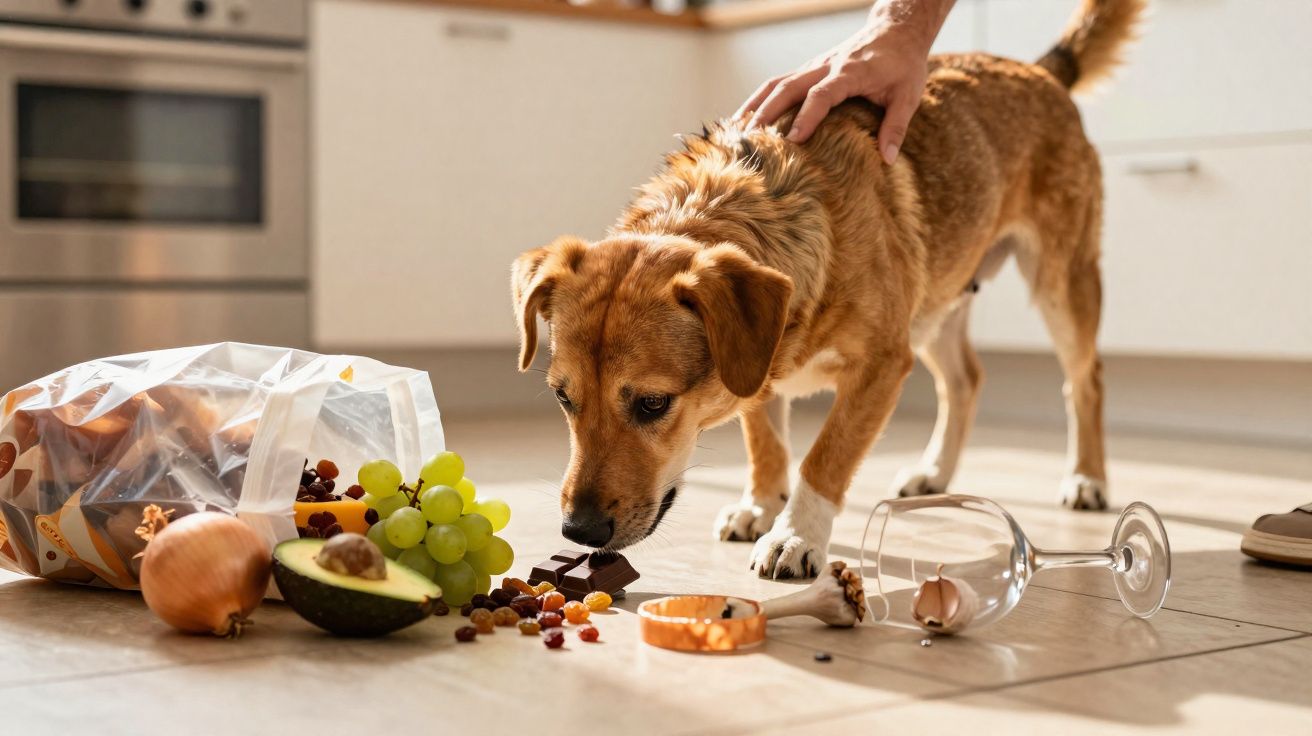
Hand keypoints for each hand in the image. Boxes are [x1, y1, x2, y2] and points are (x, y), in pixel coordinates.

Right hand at [736, 0, 952, 163]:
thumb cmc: (903, 65)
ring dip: (754, 105)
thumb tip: (887, 160)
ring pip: (776, 83)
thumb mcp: (908, 95)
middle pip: (788, 87)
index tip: (794, 140)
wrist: (896, 30)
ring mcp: (813, 66)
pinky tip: (744, 118)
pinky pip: (778, 83)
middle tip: (751, 140)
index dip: (807, 116)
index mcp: (850, 73)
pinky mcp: (808, 69)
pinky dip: (758, 100)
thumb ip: (896, 127)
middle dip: (767, 113)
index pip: (823, 94)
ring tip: (736, 131)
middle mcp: (825, 66)